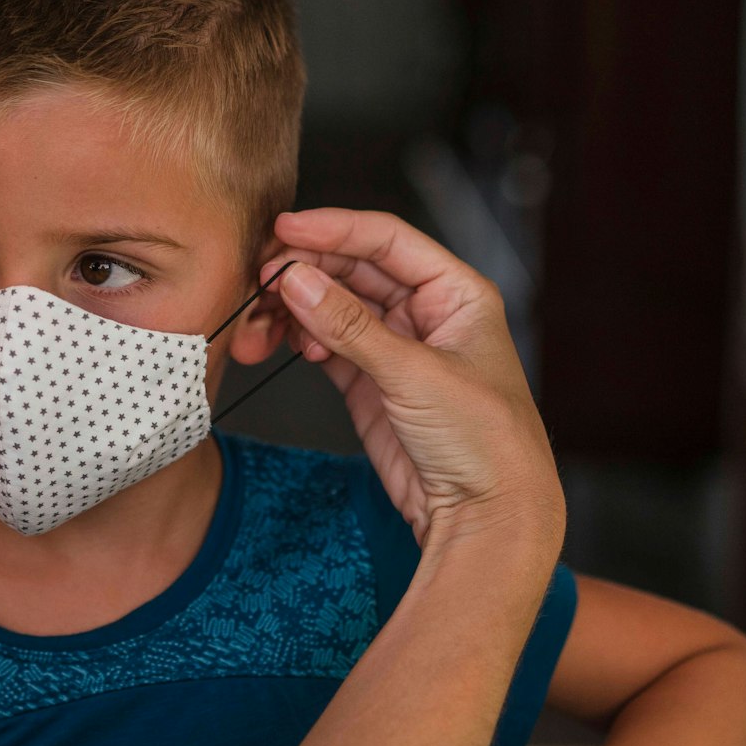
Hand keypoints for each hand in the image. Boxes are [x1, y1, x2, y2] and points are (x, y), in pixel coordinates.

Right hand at [262, 208, 562, 547]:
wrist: (486, 515)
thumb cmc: (485, 440)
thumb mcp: (415, 374)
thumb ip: (350, 327)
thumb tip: (297, 280)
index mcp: (456, 293)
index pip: (387, 241)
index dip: (334, 229)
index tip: (285, 229)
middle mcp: (426, 313)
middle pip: (353, 271)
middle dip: (305, 273)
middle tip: (260, 280)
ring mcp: (396, 348)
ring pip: (333, 309)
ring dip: (294, 312)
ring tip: (260, 327)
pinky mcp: (371, 384)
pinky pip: (326, 346)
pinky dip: (300, 341)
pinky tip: (283, 345)